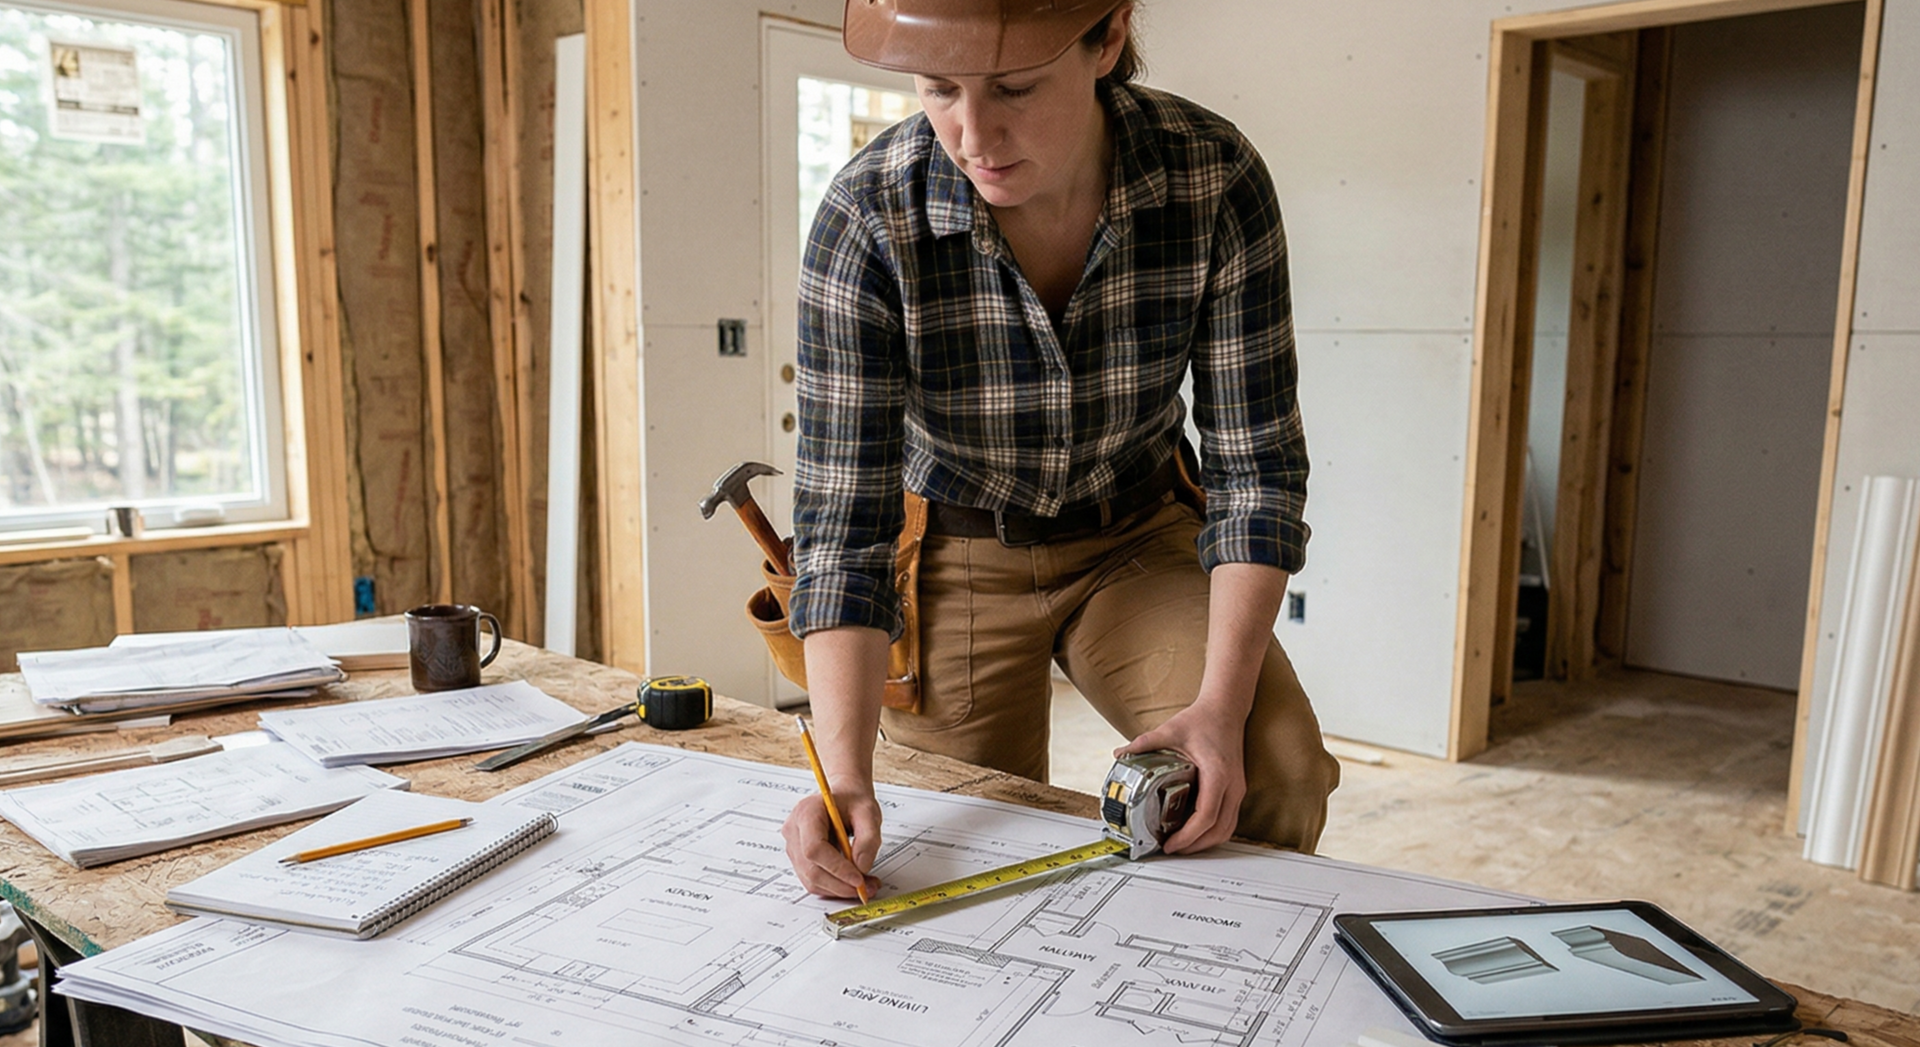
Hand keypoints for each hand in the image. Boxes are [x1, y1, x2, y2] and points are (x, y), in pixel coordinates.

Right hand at [781, 785, 883, 899]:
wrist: (844, 796)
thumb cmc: (852, 800)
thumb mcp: (868, 812)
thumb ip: (868, 838)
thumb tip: (861, 867)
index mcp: (806, 813)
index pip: (814, 848)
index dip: (836, 868)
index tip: (859, 879)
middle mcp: (794, 831)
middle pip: (811, 869)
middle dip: (840, 885)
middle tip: (867, 888)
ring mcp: (793, 847)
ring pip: (811, 880)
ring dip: (839, 889)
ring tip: (865, 886)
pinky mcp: (799, 859)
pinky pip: (814, 880)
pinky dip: (835, 886)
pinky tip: (852, 882)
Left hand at [1116, 699, 1246, 853]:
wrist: (1227, 709)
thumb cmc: (1204, 719)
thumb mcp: (1171, 730)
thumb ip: (1144, 742)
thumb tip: (1120, 753)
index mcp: (1218, 774)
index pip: (1206, 816)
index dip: (1188, 836)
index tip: (1170, 844)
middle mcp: (1232, 786)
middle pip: (1219, 830)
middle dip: (1196, 846)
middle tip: (1171, 849)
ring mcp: (1237, 789)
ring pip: (1227, 829)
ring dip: (1206, 842)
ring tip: (1181, 845)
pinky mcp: (1236, 790)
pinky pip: (1228, 820)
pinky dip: (1213, 832)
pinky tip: (1194, 831)